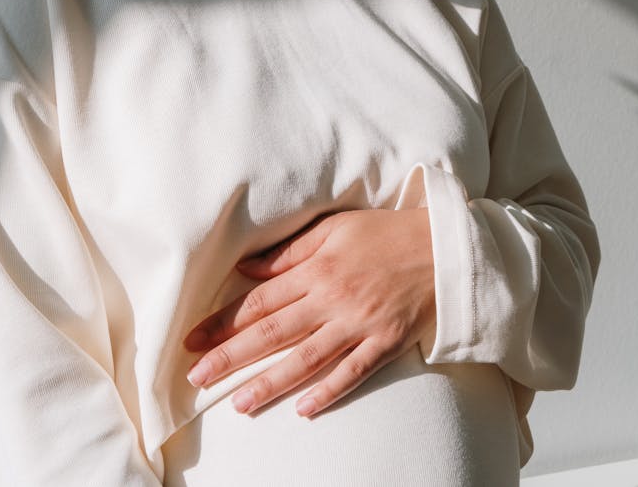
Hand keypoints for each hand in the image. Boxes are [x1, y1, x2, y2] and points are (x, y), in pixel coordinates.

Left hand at [182, 207, 435, 417]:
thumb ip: (290, 251)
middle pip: (273, 333)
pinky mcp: (384, 343)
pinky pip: (352, 372)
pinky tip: (304, 409)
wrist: (443, 247)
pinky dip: (328, 391)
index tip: (194, 339)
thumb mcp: (333, 228)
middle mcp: (332, 298)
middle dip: (231, 356)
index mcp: (316, 268)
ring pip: (306, 358)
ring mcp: (358, 323)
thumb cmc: (384, 233)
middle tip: (197, 377)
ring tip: (238, 403)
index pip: (260, 301)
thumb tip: (248, 269)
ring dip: (270, 382)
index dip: (224, 321)